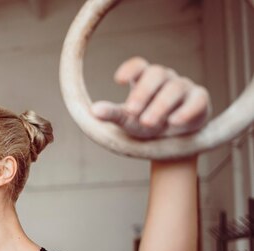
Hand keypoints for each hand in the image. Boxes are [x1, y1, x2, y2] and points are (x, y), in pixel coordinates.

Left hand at [91, 57, 210, 138]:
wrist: (172, 141)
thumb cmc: (146, 124)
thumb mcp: (128, 121)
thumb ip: (113, 114)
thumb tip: (94, 111)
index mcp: (144, 80)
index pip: (139, 66)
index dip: (130, 69)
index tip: (118, 80)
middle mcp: (165, 79)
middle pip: (156, 74)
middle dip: (143, 92)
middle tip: (131, 110)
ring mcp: (184, 87)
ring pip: (174, 88)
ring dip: (160, 105)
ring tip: (147, 122)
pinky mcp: (200, 100)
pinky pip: (197, 100)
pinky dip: (186, 110)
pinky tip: (174, 121)